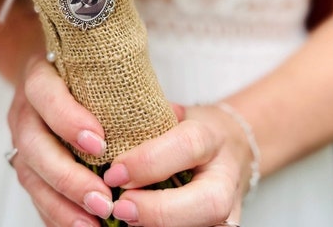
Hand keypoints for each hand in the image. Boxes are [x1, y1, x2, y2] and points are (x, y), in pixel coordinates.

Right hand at [7, 54, 114, 225]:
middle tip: (102, 198)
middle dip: (67, 175)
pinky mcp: (26, 164)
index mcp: (41, 74)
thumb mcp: (100, 69)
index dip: (66, 119)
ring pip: (29, 174)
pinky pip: (35, 194)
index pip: (44, 93)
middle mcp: (26, 107)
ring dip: (61, 203)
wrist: (59, 76)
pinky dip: (57, 213)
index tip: (99, 143)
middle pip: (32, 143)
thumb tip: (171, 116)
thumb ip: (121, 86)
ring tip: (93, 223)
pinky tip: (83, 225)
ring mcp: (22, 138)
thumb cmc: (89, 73)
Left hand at [103, 104, 251, 226]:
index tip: (114, 172)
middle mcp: (226, 178)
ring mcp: (229, 212)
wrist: (230, 149)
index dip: (148, 162)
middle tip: (119, 207)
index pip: (187, 146)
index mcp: (212, 137)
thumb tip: (102, 132)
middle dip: (159, 210)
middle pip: (207, 203)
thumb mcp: (170, 115)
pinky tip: (133, 225)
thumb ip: (145, 124)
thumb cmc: (191, 130)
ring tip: (122, 219)